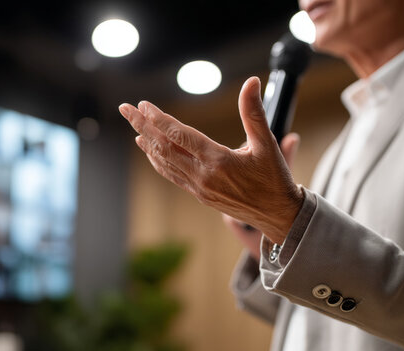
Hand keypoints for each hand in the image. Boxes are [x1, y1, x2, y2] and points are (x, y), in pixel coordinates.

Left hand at [119, 76, 303, 243]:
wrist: (277, 215)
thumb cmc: (274, 178)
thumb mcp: (267, 143)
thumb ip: (254, 112)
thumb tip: (252, 81)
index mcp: (218, 160)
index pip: (180, 135)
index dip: (159, 118)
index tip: (144, 104)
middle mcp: (203, 175)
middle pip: (164, 147)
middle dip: (142, 126)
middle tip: (125, 109)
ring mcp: (199, 187)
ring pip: (164, 162)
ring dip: (147, 142)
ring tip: (133, 126)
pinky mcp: (199, 195)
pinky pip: (172, 175)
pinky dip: (157, 160)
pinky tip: (150, 150)